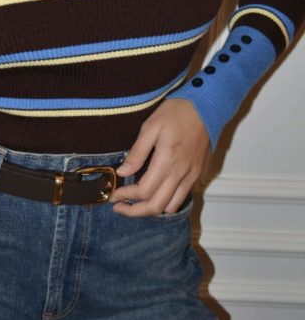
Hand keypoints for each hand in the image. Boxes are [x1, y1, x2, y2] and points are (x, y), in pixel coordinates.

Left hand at [109, 98, 211, 215]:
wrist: (206, 107)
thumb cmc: (177, 112)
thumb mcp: (150, 127)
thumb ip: (137, 152)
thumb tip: (122, 172)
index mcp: (167, 161)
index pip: (144, 191)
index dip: (125, 196)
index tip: (113, 194)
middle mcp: (181, 173)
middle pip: (157, 206)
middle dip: (135, 212)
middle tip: (119, 207)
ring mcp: (192, 176)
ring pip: (171, 207)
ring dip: (152, 209)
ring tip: (136, 203)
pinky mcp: (198, 174)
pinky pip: (182, 197)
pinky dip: (167, 202)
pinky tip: (156, 192)